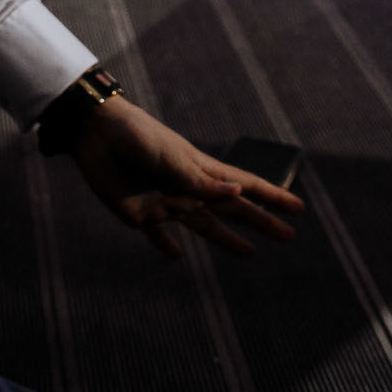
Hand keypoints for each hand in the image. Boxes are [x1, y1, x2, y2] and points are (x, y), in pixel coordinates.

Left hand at [68, 97, 302, 259]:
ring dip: (226, 239)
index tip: (297, 208)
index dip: (271, 197)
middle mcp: (188, 188)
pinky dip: (166, 246)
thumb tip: (238, 192)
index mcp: (200, 170)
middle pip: (231, 210)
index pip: (244, 186)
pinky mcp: (141, 214)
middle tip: (287, 237)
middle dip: (260, 222)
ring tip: (249, 254)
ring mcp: (166, 202)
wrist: (94, 134)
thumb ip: (199, 179)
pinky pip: (158, 236)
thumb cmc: (136, 137)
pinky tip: (175, 257)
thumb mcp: (169, 156)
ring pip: (203, 226)